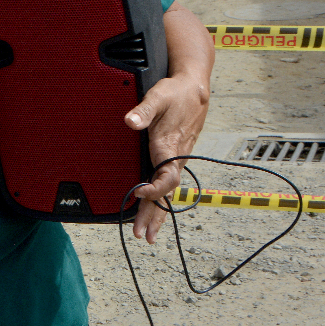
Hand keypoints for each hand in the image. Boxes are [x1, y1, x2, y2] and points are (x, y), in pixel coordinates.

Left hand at [124, 73, 209, 243]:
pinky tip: (154, 214)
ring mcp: (176, 161)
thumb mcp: (158, 96)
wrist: (193, 91)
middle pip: (166, 194)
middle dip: (153, 215)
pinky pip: (167, 185)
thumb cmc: (174, 94)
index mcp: (170, 146)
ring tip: (147, 234)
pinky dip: (160, 202)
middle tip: (142, 234)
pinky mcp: (173, 159)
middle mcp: (175, 157)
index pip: (167, 177)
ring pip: (168, 193)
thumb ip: (144, 110)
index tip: (137, 192)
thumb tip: (131, 121)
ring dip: (157, 214)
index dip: (154, 189)